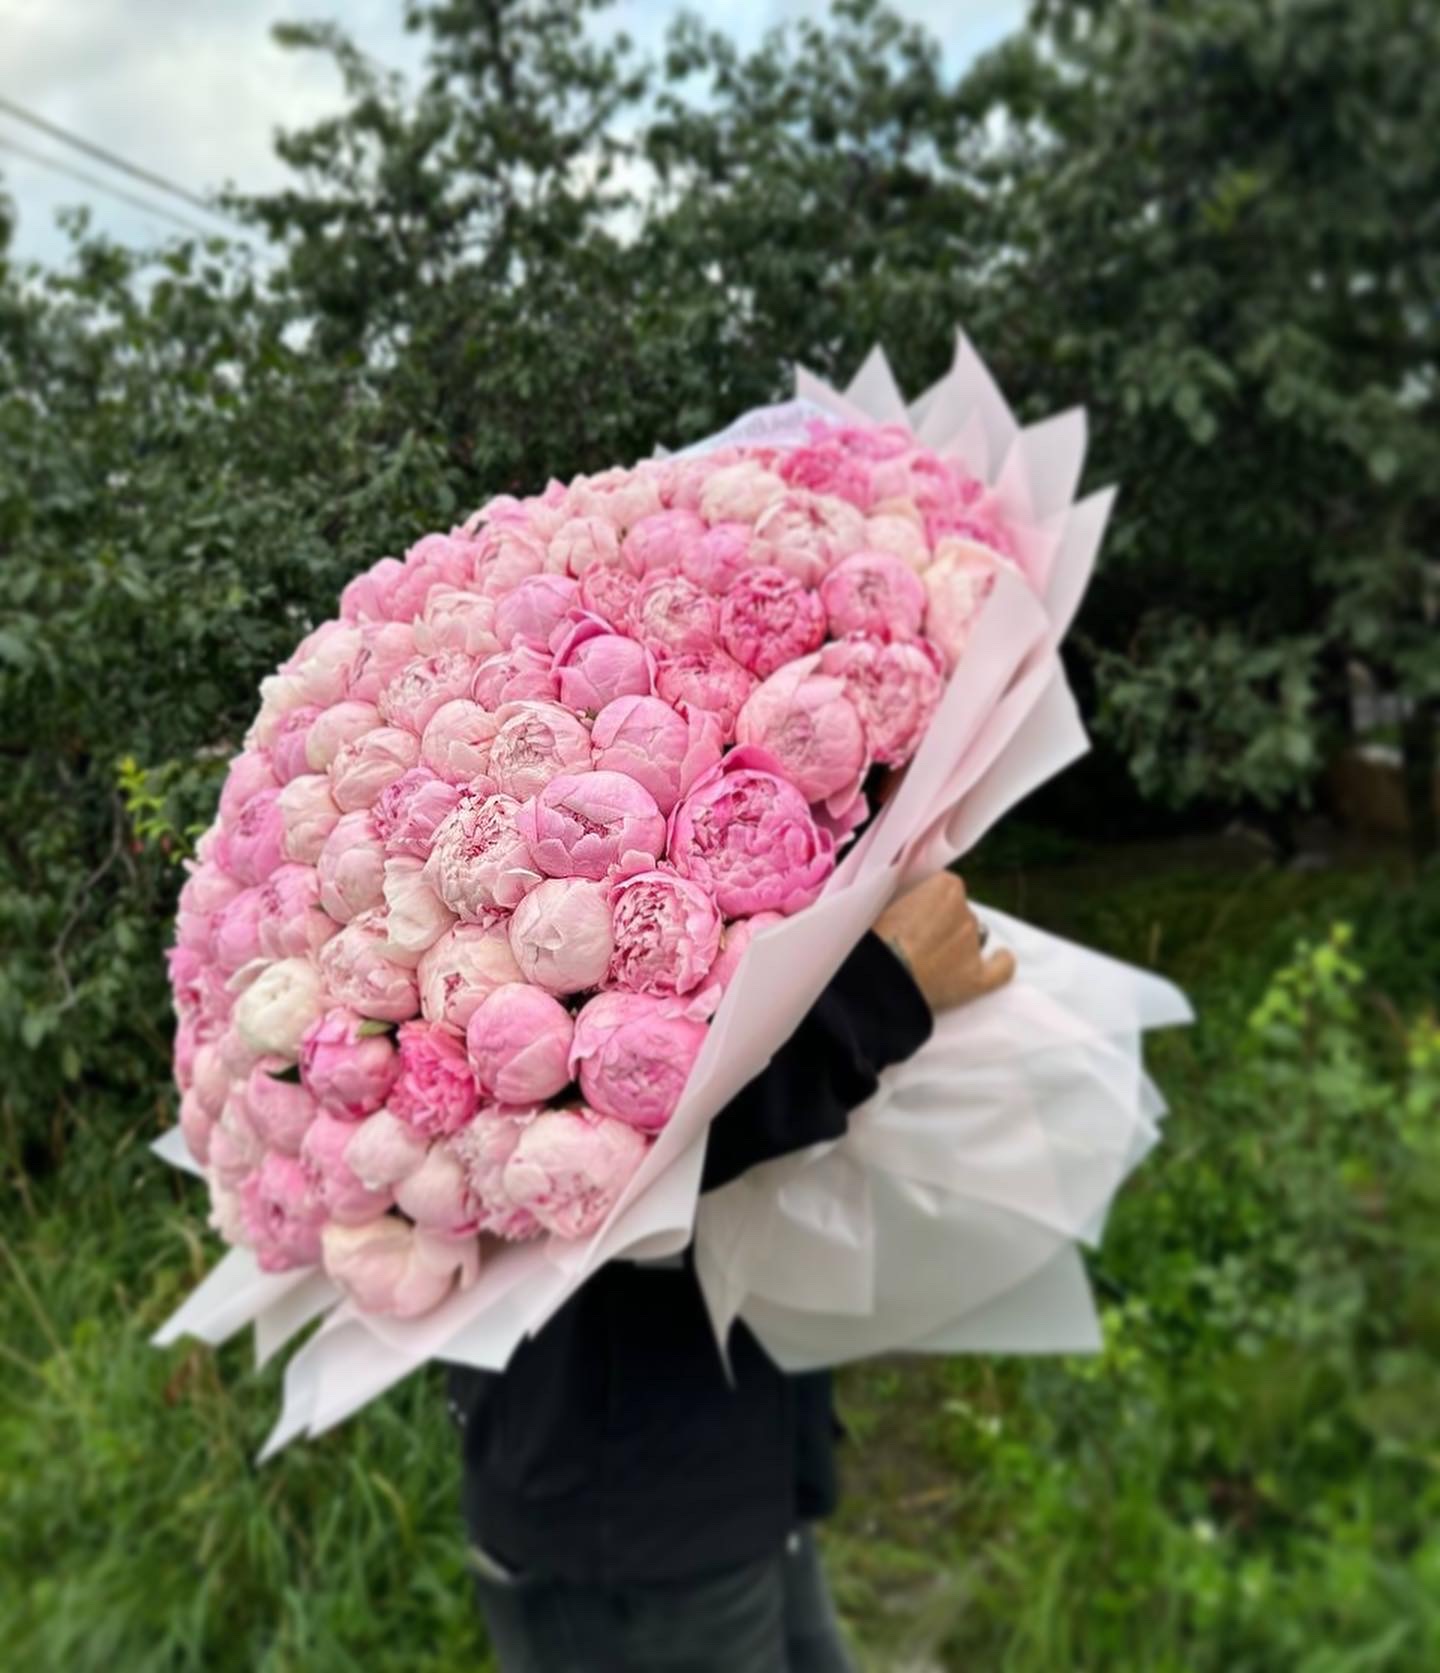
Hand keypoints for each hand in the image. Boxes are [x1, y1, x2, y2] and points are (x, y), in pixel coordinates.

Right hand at [873, 872, 1014, 1013]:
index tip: (912, 912)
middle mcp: (966, 911)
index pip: (943, 888)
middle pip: (958, 913)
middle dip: (942, 924)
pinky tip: (1000, 958)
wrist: (878, 978)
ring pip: (972, 938)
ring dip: (957, 944)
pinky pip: (1001, 969)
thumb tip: (908, 900)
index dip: (927, 901)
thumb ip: (905, 894)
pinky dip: (1001, 962)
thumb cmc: (873, 937)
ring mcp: (973, 945)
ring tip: (931, 959)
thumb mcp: (884, 899)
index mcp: (946, 885)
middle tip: (915, 940)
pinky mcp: (977, 978)